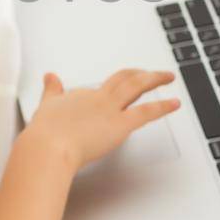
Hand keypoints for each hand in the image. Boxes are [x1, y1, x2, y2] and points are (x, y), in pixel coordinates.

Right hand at [19, 69, 178, 171]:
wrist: (48, 146)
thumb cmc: (45, 133)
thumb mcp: (46, 106)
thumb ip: (51, 91)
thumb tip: (50, 77)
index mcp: (82, 95)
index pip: (102, 89)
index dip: (113, 87)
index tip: (118, 88)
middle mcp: (99, 98)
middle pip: (124, 78)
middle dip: (139, 73)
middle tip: (150, 72)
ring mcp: (111, 110)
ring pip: (137, 86)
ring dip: (154, 79)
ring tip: (167, 76)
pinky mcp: (121, 125)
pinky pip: (146, 111)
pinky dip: (163, 106)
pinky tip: (174, 103)